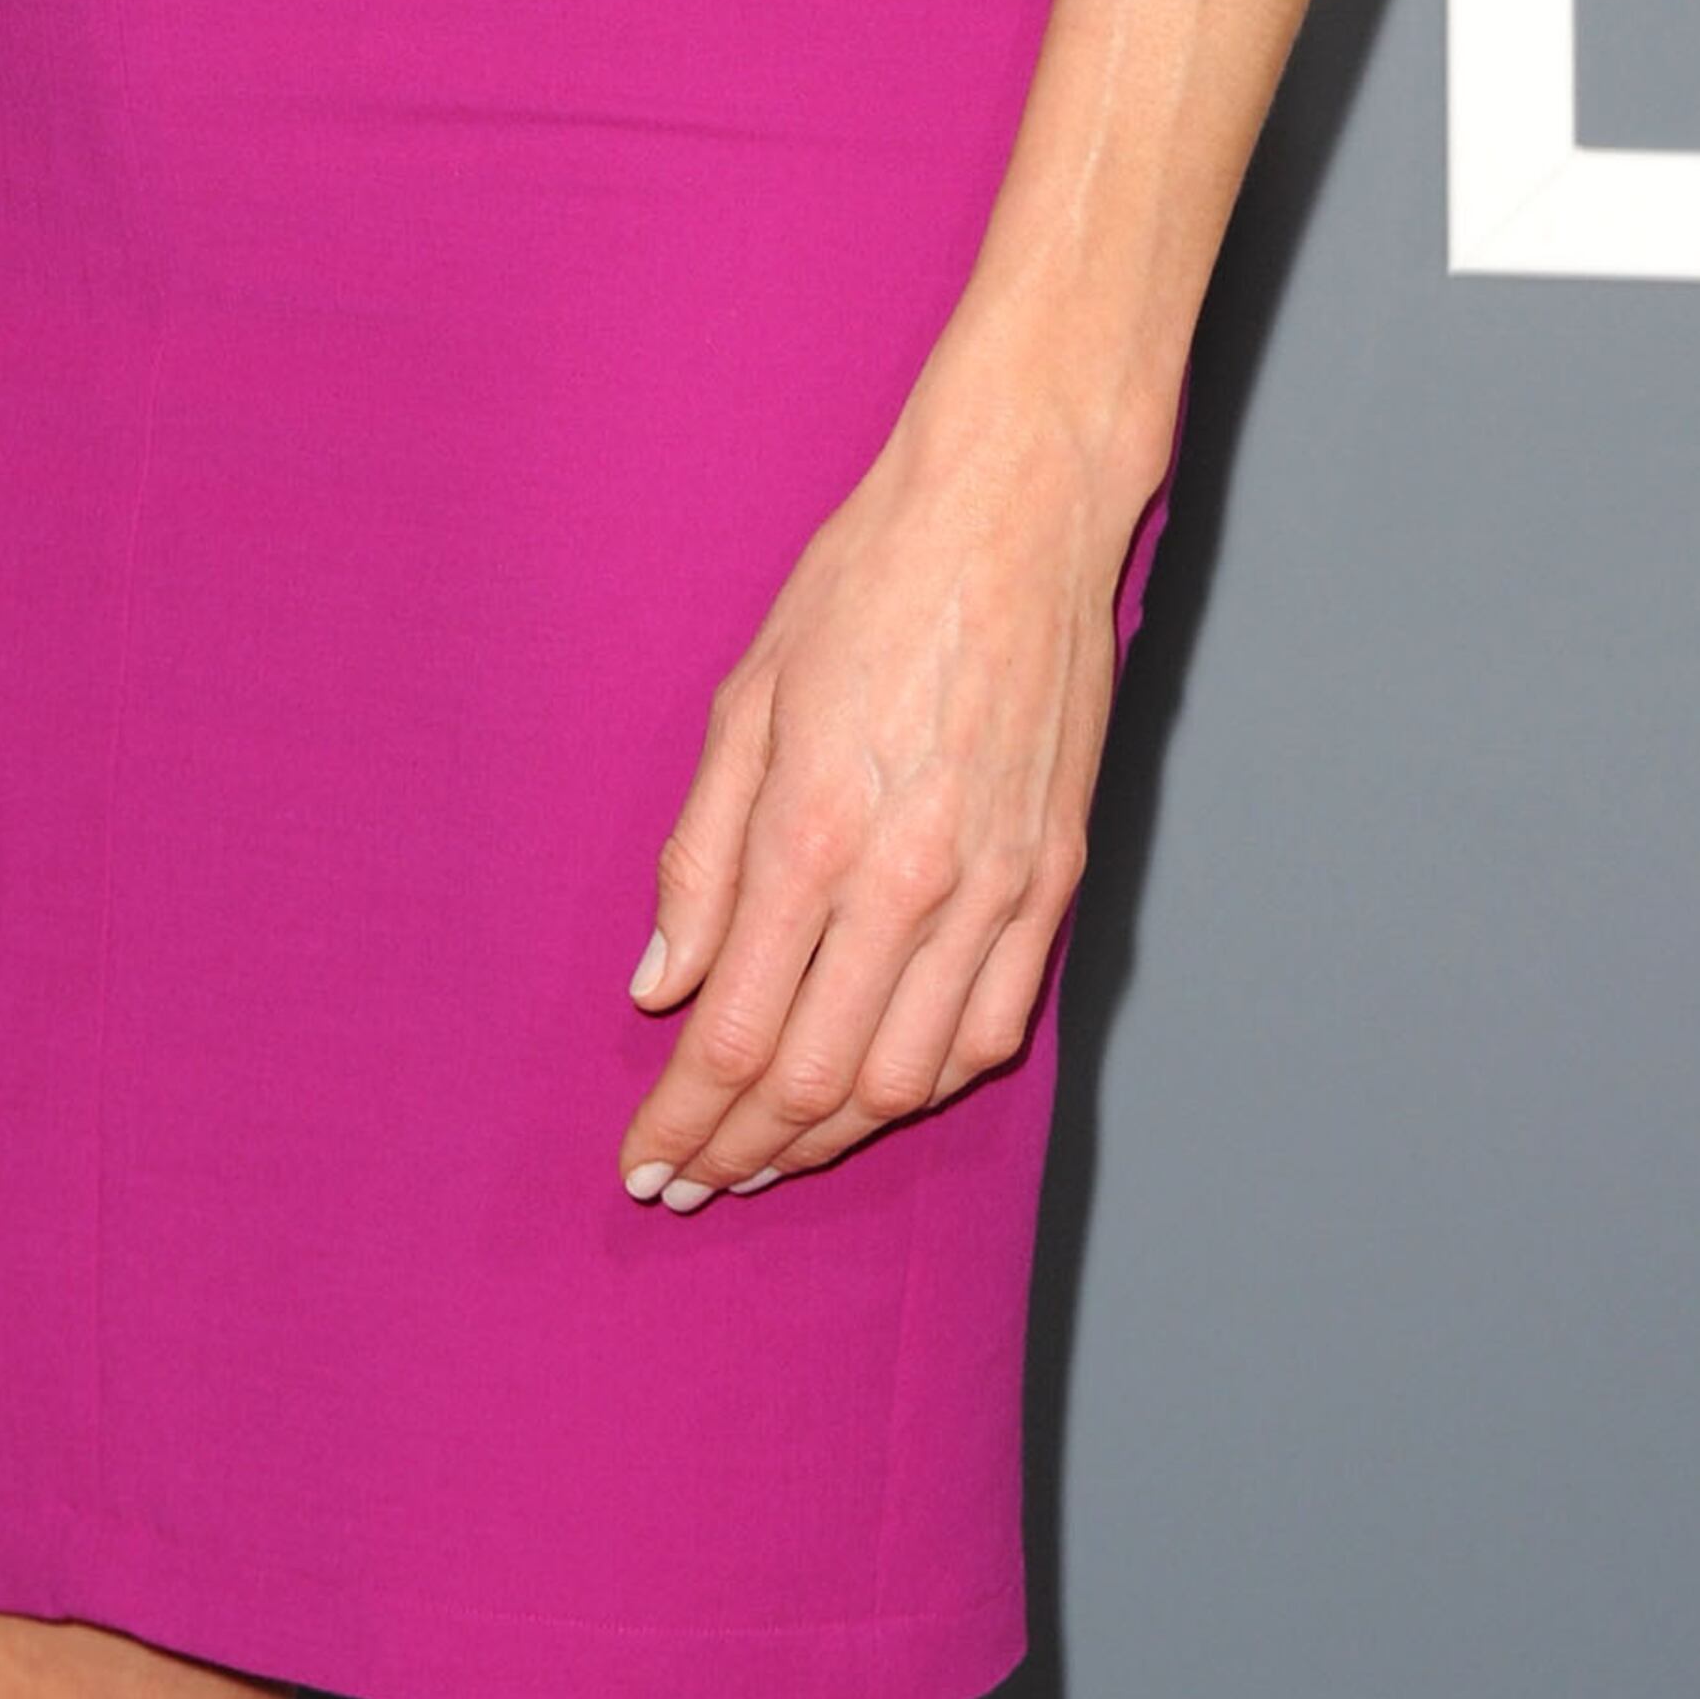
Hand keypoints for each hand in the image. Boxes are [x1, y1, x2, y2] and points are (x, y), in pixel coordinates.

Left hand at [619, 355, 1147, 1210]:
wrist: (1015, 515)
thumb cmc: (864, 584)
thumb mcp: (746, 696)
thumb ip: (700, 854)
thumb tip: (660, 982)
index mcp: (816, 831)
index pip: (736, 1031)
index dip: (684, 1115)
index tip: (645, 1159)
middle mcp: (911, 881)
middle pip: (816, 1079)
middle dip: (741, 1151)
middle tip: (688, 1183)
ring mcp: (996, 891)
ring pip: (906, 1078)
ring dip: (829, 1140)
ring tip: (767, 1159)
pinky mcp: (1054, 883)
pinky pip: (991, 1032)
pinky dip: (924, 1086)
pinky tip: (873, 1095)